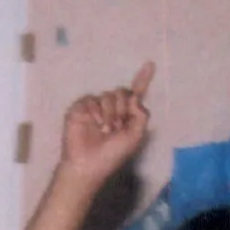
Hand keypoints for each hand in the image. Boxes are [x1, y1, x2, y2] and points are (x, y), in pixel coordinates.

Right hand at [59, 65, 154, 190]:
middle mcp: (111, 109)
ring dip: (109, 114)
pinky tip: (94, 125)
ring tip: (104, 130)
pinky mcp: (79, 109)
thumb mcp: (135, 136)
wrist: (88, 165)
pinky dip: (95, 112)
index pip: (135, 93)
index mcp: (126, 115)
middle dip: (121, 109)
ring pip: (107, 95)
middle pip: (121, 92)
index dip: (143, 79)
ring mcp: (94, 108)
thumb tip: (135, 98)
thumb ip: (141, 115)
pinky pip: (91, 99)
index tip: (150, 64)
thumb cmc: (112, 155)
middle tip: (115, 128)